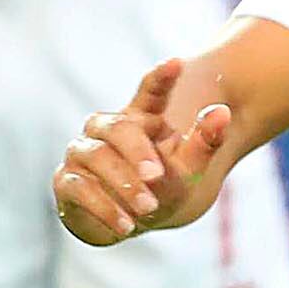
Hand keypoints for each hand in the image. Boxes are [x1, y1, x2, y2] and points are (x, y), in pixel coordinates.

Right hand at [54, 58, 231, 246]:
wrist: (133, 222)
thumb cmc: (164, 188)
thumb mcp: (190, 169)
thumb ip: (205, 141)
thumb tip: (222, 112)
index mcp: (142, 120)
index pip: (149, 93)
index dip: (160, 79)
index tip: (176, 62)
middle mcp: (107, 130)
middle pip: (117, 128)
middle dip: (136, 151)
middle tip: (156, 174)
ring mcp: (83, 153)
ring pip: (96, 157)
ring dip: (122, 182)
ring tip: (148, 208)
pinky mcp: (66, 181)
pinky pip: (78, 188)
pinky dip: (103, 206)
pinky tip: (126, 225)